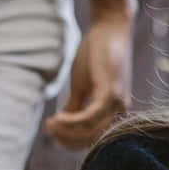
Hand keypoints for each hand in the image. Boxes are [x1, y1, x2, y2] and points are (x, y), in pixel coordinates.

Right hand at [45, 12, 133, 148]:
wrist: (109, 28)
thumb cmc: (96, 54)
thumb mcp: (82, 85)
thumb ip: (75, 106)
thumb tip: (61, 123)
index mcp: (114, 111)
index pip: (92, 137)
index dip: (70, 140)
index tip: (52, 135)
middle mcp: (119, 111)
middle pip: (90, 138)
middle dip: (67, 138)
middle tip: (48, 130)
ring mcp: (117, 103)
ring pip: (90, 131)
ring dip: (66, 131)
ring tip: (50, 124)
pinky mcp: (111, 93)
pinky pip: (90, 116)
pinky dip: (72, 121)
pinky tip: (58, 118)